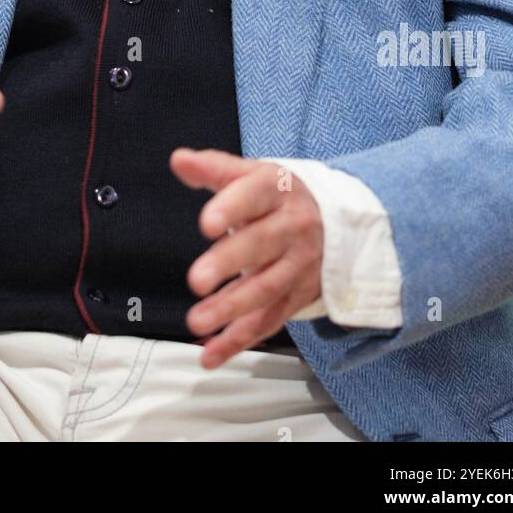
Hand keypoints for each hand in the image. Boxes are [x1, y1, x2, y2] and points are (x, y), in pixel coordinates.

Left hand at [170, 147, 322, 368]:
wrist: (332, 221)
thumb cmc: (279, 196)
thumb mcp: (252, 174)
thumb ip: (213, 168)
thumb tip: (180, 159)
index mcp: (277, 191)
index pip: (254, 196)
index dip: (231, 209)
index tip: (207, 222)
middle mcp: (292, 228)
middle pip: (261, 246)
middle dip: (229, 264)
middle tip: (197, 279)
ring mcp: (297, 266)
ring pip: (265, 289)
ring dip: (231, 309)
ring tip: (198, 321)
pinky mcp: (296, 297)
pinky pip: (268, 321)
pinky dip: (239, 340)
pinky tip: (212, 352)